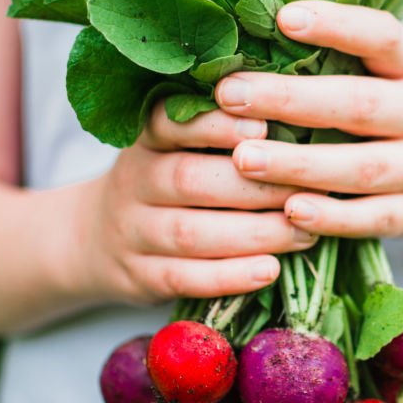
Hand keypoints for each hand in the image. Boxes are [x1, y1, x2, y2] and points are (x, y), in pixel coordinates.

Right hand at [74, 105, 317, 303]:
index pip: (172, 124)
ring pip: (191, 233)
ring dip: (253, 234)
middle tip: (307, 190)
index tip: (263, 126)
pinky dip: (230, 276)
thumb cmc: (164, 185)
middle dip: (254, 186)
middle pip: (189, 180)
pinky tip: (270, 270)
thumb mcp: (175, 148)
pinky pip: (185, 278)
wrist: (95, 239)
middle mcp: (135, 180)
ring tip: (303, 233)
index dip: (216, 125)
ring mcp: (133, 231)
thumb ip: (220, 135)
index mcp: (147, 140)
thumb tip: (300, 125)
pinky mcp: (140, 276)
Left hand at [215, 0, 402, 238]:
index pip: (383, 38)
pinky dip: (331, 217)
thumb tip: (255, 35)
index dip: (337, 24)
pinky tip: (289, 210)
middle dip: (291, 99)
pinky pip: (371, 219)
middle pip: (360, 104)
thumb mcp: (399, 78)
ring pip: (360, 167)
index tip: (284, 17)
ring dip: (298, 164)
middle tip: (230, 94)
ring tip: (242, 158)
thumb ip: (345, 62)